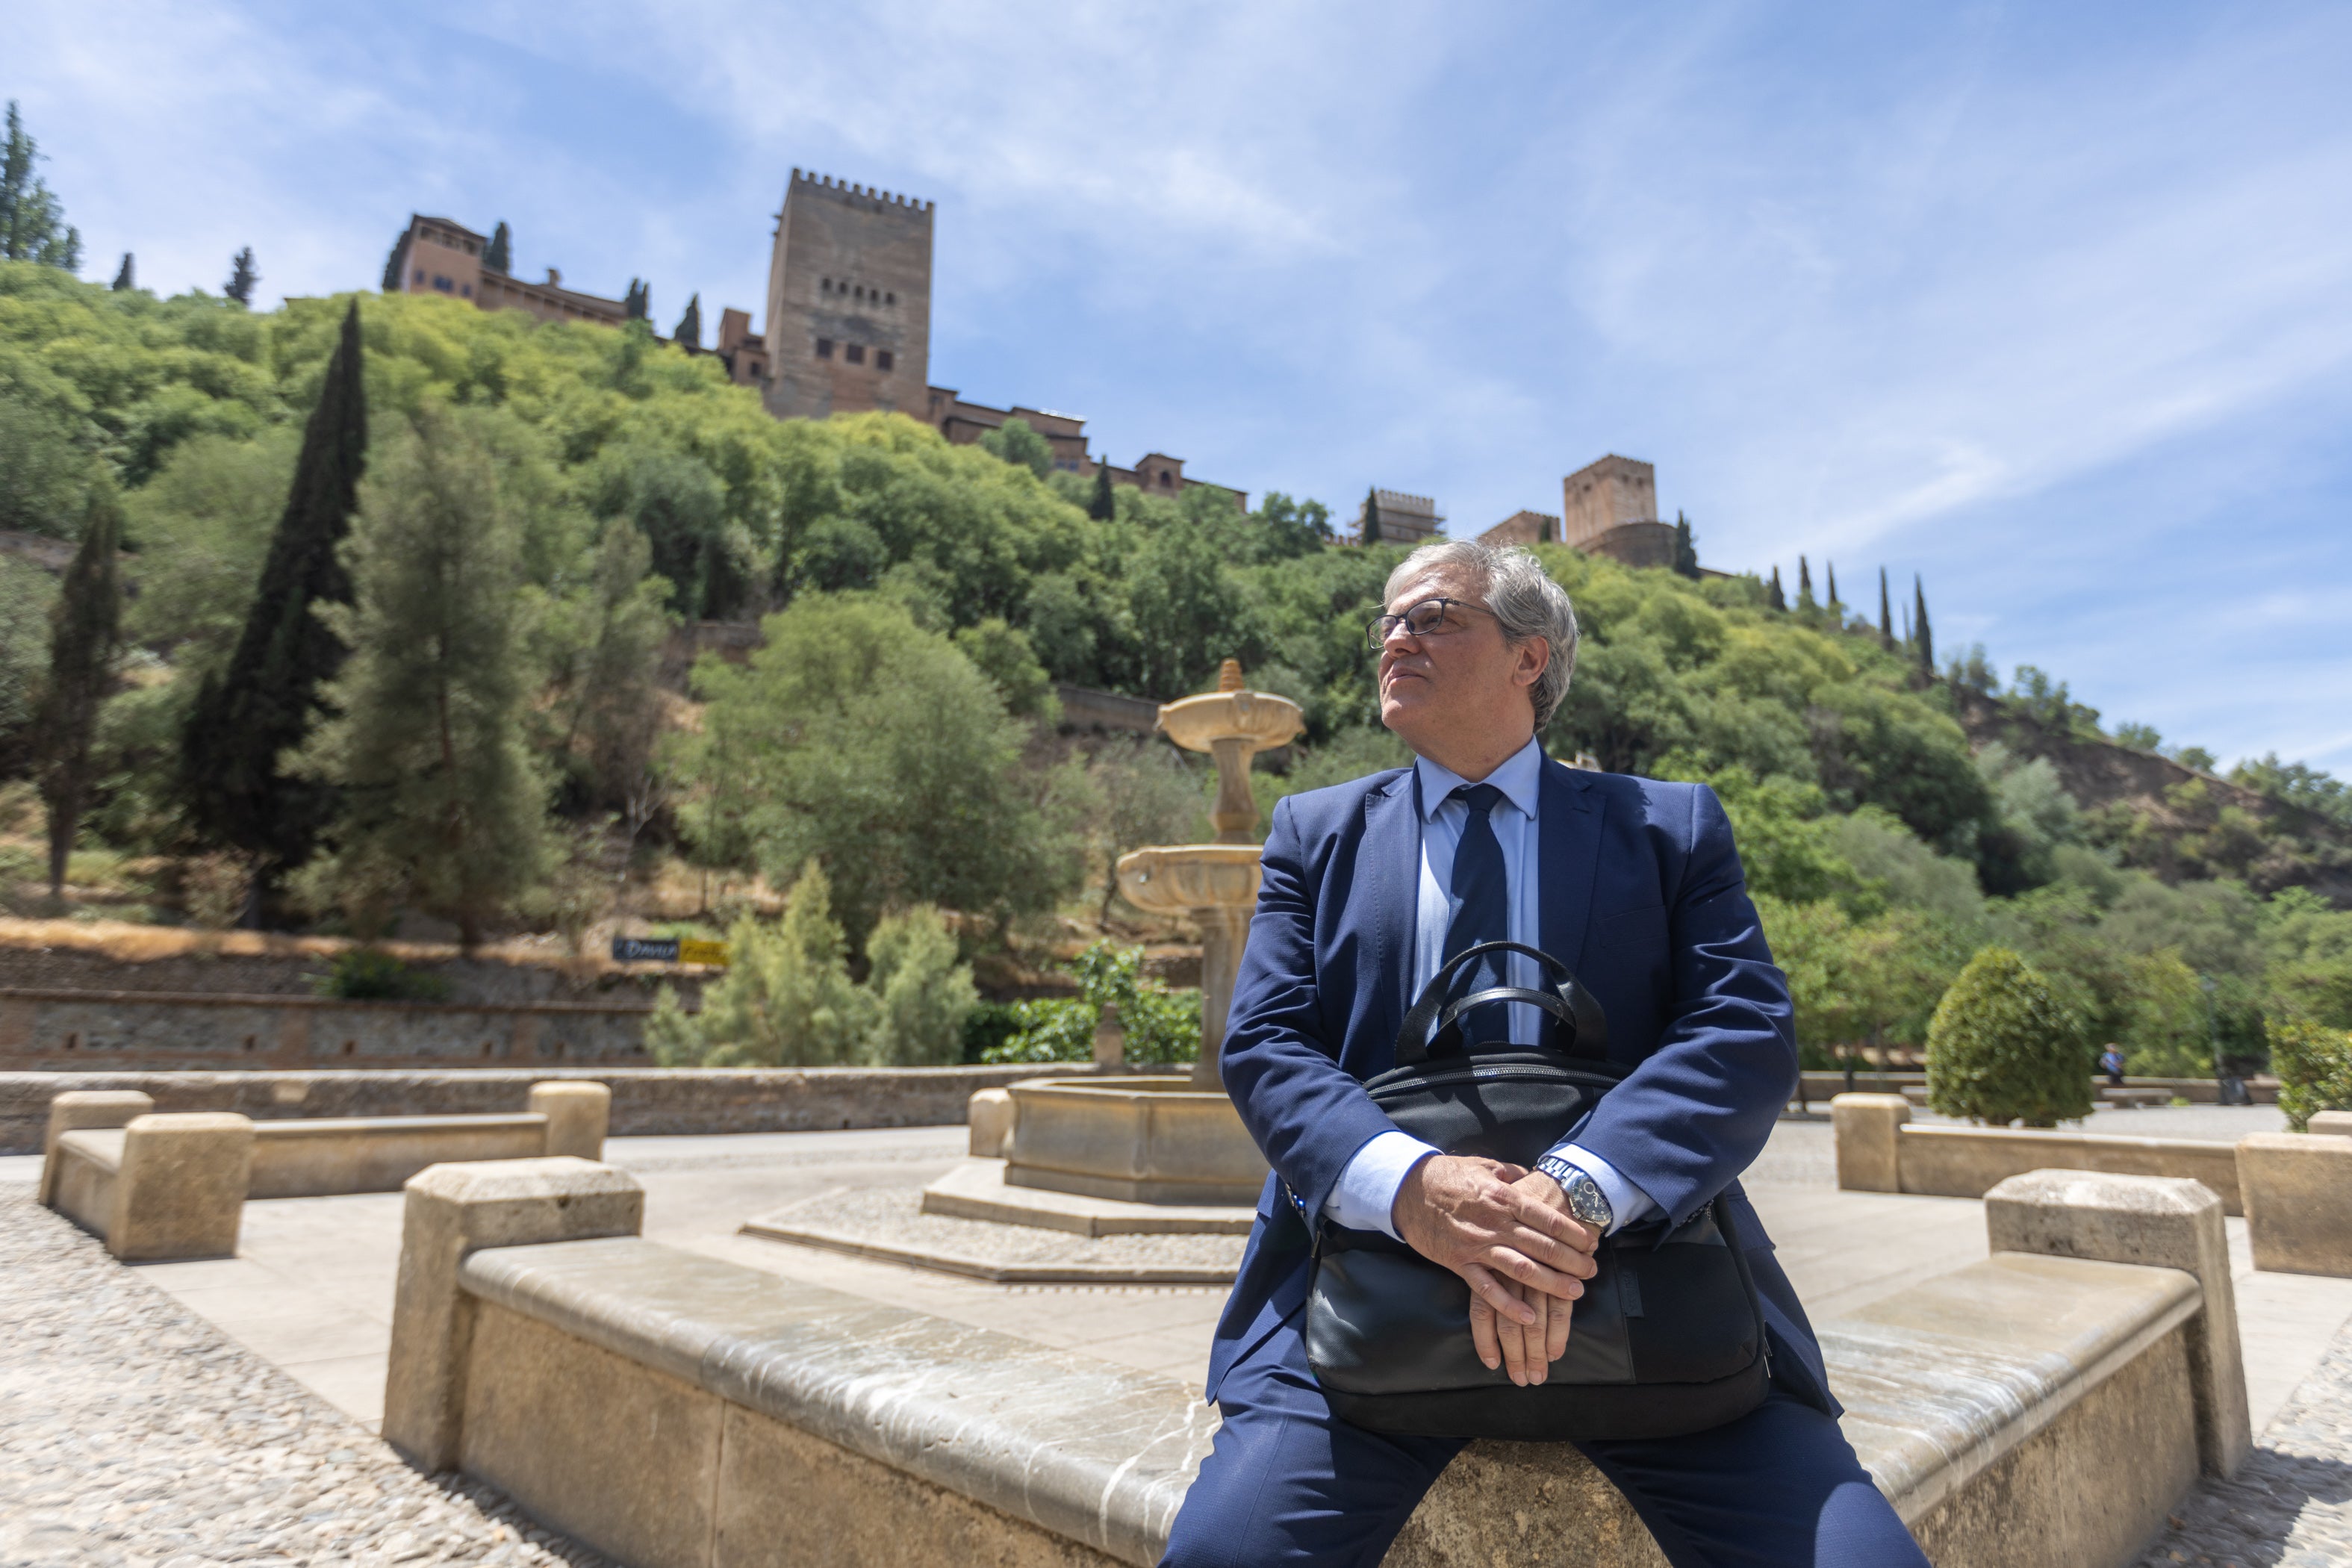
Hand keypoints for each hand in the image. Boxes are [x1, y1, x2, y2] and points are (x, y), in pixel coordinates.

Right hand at [1390, 1156, 1598, 1385]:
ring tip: (1575, 1292)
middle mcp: (1494, 1223)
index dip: (1572, 1232)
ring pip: (1522, 1269)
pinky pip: (1488, 1289)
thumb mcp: (1484, 1165)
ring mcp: (1477, 1246)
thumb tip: (1533, 1177)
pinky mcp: (1460, 1264)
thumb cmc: (1448, 1175)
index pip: (1547, 1218)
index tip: (1591, 1242)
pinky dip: (1509, 1305)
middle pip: (1542, 1245)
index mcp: (1503, 1197)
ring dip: (1551, 1283)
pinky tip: (1529, 1317)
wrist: (1407, 1189)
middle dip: (1572, 1260)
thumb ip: (1512, 1174)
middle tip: (1592, 1271)